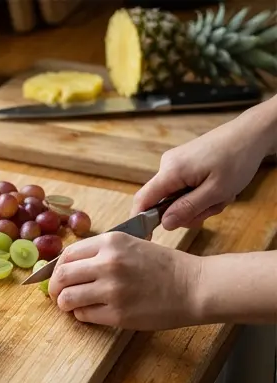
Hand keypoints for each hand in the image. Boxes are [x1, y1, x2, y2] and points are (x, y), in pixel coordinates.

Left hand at [48, 232, 203, 329]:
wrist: (194, 286)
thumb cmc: (165, 267)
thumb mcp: (132, 246)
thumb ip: (102, 253)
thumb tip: (69, 266)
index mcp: (111, 242)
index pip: (66, 255)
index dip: (56, 269)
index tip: (58, 278)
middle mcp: (108, 263)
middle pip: (60, 277)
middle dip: (54, 289)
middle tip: (58, 295)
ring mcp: (112, 289)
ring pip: (67, 299)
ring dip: (66, 304)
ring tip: (75, 305)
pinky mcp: (117, 313)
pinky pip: (83, 315)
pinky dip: (82, 315)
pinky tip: (93, 312)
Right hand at [132, 110, 269, 229]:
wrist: (254, 131)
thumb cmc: (239, 157)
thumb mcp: (216, 191)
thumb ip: (188, 209)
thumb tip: (164, 224)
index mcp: (171, 170)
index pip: (142, 201)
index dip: (140, 223)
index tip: (146, 239)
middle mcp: (168, 165)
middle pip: (162, 202)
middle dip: (187, 212)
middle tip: (212, 207)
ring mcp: (175, 163)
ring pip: (176, 197)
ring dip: (197, 203)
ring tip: (220, 194)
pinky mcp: (183, 163)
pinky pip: (183, 188)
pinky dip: (200, 193)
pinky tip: (216, 187)